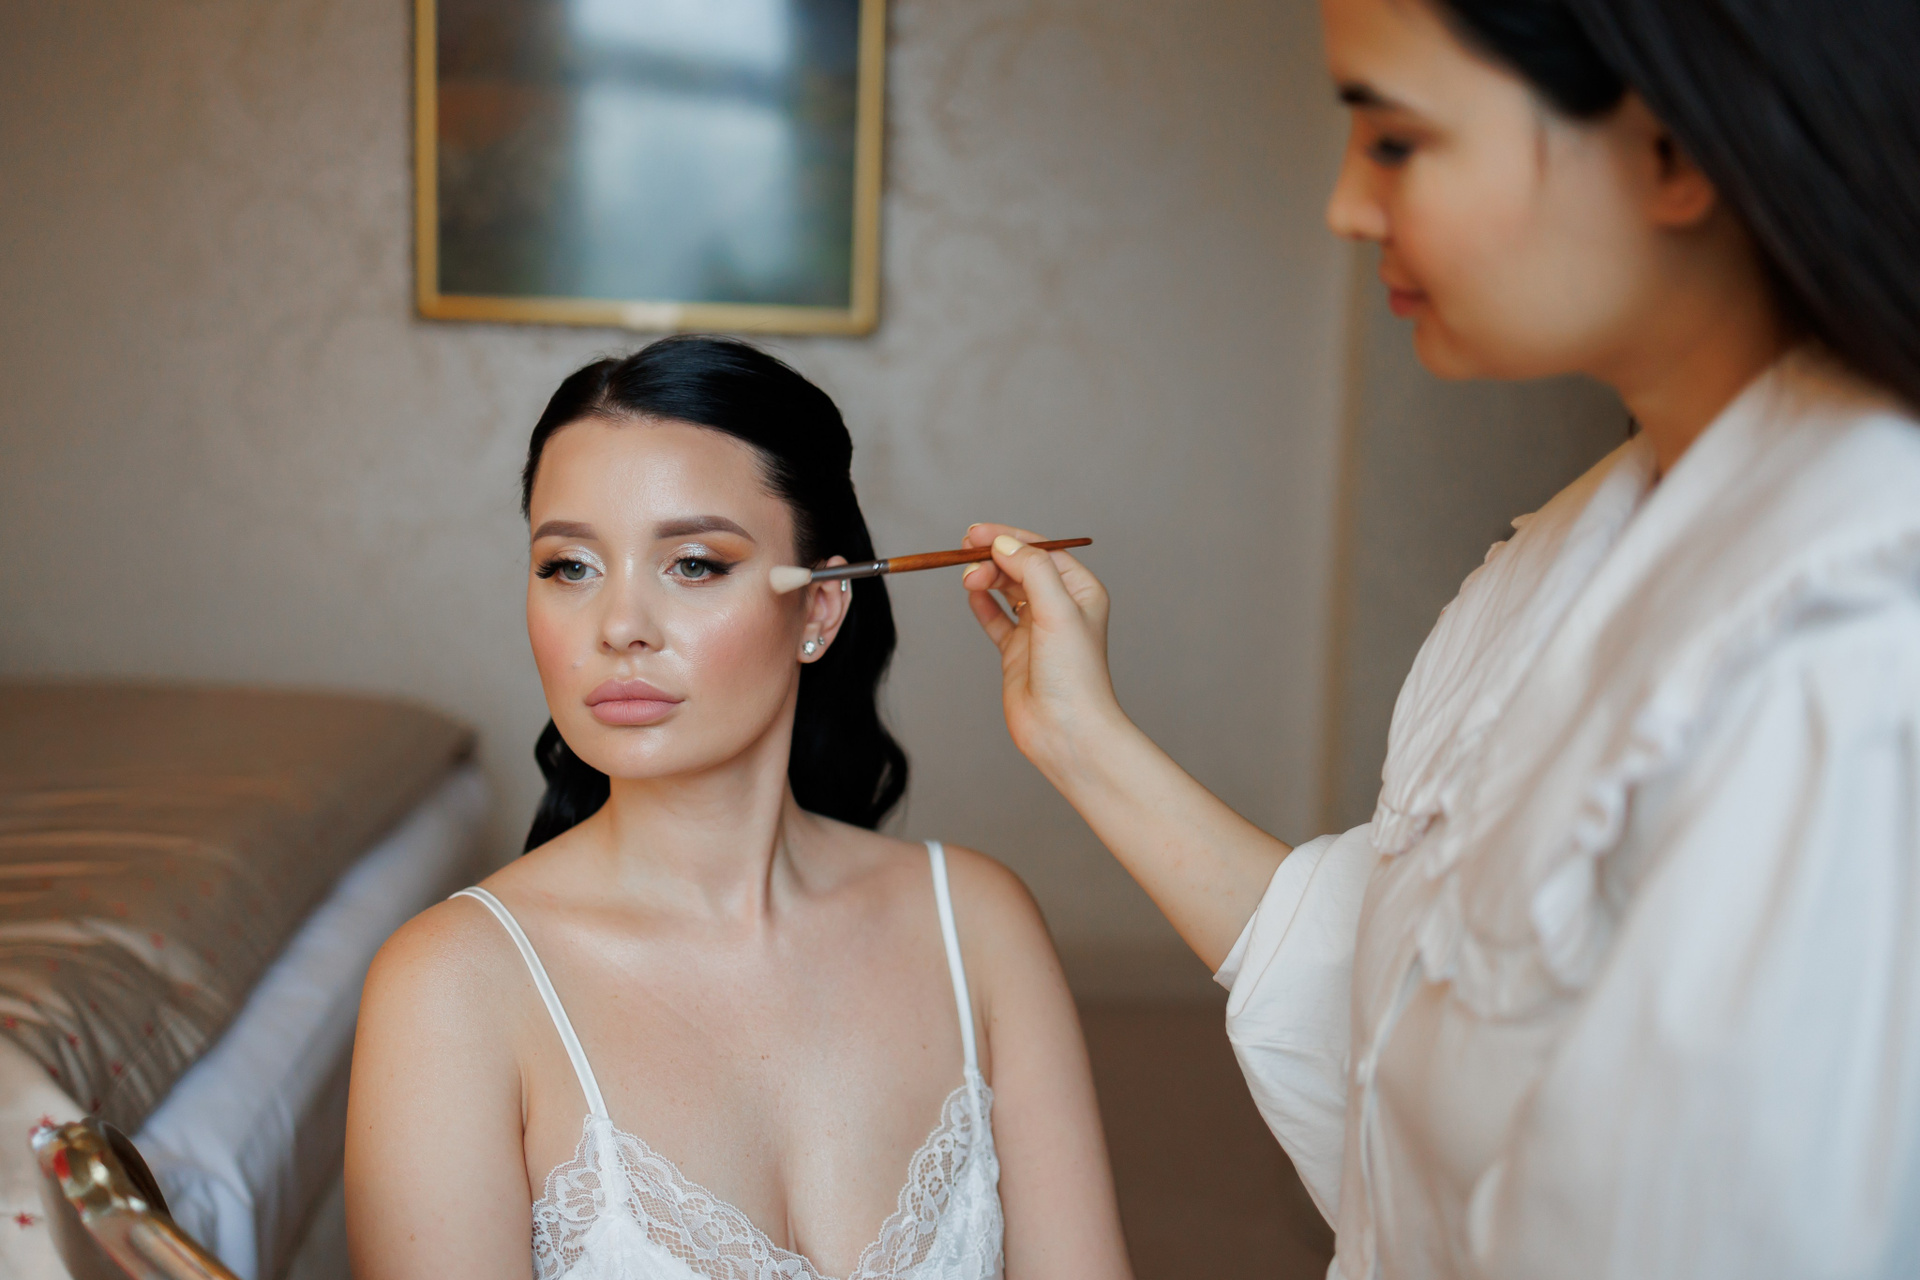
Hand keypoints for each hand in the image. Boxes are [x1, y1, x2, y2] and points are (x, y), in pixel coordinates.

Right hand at [959, 524, 1125, 782]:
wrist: (1065, 730)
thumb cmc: (1074, 676)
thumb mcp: (1057, 611)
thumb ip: (1031, 570)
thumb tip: (1003, 544)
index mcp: (1080, 591)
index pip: (1041, 551)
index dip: (1008, 538)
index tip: (977, 534)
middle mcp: (1061, 607)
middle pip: (1021, 567)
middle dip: (993, 558)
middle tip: (965, 556)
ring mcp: (1037, 630)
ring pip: (1006, 590)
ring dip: (986, 578)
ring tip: (967, 578)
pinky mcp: (1017, 652)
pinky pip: (996, 619)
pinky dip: (982, 605)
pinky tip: (971, 595)